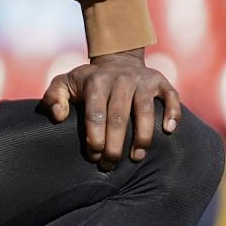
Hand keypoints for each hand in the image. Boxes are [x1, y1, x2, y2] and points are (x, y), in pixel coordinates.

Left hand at [39, 48, 181, 169]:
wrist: (117, 60)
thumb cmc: (88, 82)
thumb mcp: (65, 83)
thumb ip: (53, 97)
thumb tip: (59, 116)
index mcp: (96, 81)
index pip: (95, 113)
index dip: (94, 138)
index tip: (94, 156)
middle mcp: (121, 79)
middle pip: (119, 117)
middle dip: (114, 145)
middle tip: (110, 164)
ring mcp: (142, 80)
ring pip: (145, 111)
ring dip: (142, 137)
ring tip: (136, 157)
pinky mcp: (160, 82)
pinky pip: (171, 97)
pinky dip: (172, 113)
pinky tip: (168, 131)